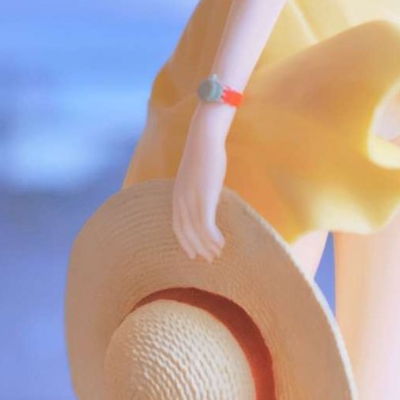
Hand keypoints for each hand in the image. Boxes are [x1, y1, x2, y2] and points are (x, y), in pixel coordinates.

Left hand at [172, 107, 229, 261]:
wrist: (204, 140)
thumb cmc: (204, 155)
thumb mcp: (198, 178)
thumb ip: (200, 191)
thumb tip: (209, 202)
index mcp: (177, 196)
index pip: (177, 227)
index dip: (185, 242)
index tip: (193, 254)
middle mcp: (180, 201)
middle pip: (186, 233)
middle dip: (198, 248)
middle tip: (209, 259)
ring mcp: (191, 200)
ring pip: (197, 232)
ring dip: (208, 246)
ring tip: (218, 254)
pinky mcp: (203, 198)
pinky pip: (206, 225)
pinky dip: (213, 238)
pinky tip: (222, 243)